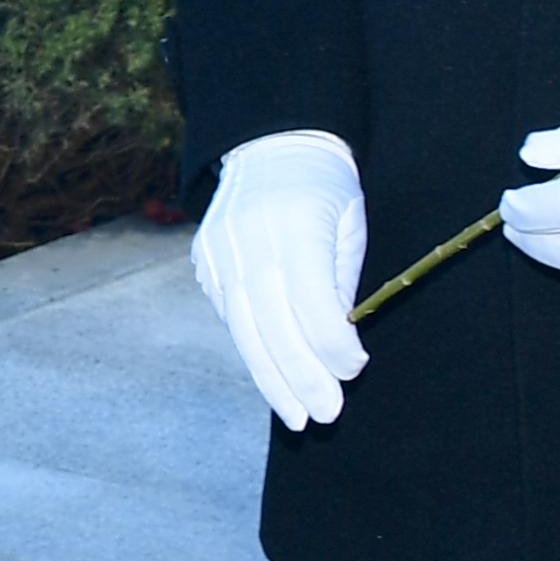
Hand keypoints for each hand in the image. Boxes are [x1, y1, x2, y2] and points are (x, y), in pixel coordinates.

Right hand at [191, 129, 369, 431]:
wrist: (270, 144)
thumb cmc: (325, 188)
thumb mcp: (349, 225)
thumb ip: (340, 285)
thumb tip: (335, 350)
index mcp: (298, 225)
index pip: (314, 305)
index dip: (334, 347)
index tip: (354, 368)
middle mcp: (251, 239)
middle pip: (274, 326)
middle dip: (302, 378)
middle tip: (324, 415)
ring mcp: (220, 251)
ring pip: (245, 330)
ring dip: (272, 380)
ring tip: (296, 416)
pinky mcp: (205, 261)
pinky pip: (230, 316)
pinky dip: (253, 348)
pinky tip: (274, 375)